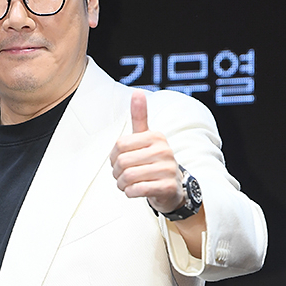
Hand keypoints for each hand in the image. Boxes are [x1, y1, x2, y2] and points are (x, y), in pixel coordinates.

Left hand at [110, 89, 183, 214]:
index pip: (119, 145)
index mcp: (155, 136)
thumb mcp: (146, 138)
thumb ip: (140, 117)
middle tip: (121, 176)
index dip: (113, 157)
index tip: (118, 162)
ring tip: (126, 184)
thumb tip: (137, 92)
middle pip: (122, 162)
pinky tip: (134, 191)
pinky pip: (138, 189)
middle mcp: (164, 150)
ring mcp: (168, 169)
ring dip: (122, 184)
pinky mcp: (168, 187)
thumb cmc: (153, 161)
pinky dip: (130, 192)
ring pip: (128, 177)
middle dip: (116, 173)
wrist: (173, 187)